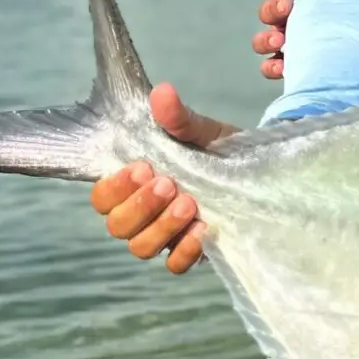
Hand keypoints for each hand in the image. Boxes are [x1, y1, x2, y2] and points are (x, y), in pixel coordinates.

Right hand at [88, 84, 237, 274]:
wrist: (257, 171)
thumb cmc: (215, 150)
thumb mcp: (201, 131)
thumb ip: (179, 118)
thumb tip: (163, 93)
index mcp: (134, 184)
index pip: (102, 198)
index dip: (114, 188)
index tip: (142, 166)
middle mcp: (143, 213)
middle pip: (117, 226)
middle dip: (139, 206)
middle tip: (167, 184)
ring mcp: (165, 235)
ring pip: (142, 247)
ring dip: (161, 227)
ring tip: (189, 203)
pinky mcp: (191, 251)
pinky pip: (175, 264)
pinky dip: (185, 250)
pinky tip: (203, 229)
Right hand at [252, 0, 337, 78]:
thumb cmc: (354, 15)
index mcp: (297, 18)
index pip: (274, 12)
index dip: (274, 9)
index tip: (287, 6)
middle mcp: (291, 41)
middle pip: (264, 40)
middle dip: (268, 37)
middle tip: (281, 37)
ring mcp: (296, 63)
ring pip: (269, 63)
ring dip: (271, 62)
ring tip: (285, 65)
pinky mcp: (305, 80)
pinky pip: (286, 82)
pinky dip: (282, 77)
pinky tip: (290, 75)